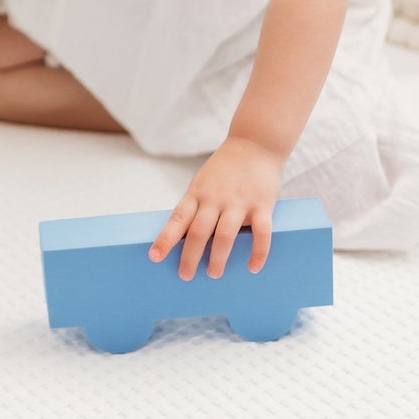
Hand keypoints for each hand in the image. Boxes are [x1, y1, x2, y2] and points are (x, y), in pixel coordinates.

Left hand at [148, 136, 283, 280]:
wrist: (255, 143)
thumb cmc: (225, 169)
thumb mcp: (202, 182)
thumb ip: (196, 207)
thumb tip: (183, 239)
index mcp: (197, 193)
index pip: (178, 219)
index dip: (165, 239)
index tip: (155, 257)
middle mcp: (216, 198)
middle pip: (199, 232)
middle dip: (190, 256)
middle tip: (185, 276)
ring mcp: (239, 201)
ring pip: (226, 234)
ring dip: (218, 257)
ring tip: (213, 273)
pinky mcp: (263, 204)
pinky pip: (262, 233)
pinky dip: (258, 252)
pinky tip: (253, 268)